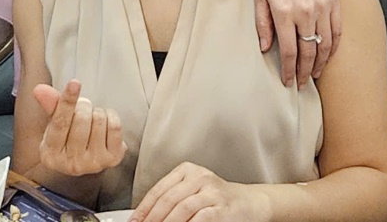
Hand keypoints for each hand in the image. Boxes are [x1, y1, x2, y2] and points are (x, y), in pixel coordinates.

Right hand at [32, 79, 125, 177]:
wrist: (84, 160)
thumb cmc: (66, 138)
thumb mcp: (54, 124)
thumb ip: (50, 106)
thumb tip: (39, 90)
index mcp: (51, 155)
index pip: (60, 122)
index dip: (68, 101)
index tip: (74, 83)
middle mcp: (72, 164)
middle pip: (82, 118)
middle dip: (83, 106)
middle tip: (81, 110)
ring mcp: (93, 163)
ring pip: (100, 119)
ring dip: (97, 112)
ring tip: (91, 120)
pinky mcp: (112, 159)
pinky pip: (115, 126)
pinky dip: (111, 117)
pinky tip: (104, 124)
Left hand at [131, 162, 266, 221]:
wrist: (250, 202)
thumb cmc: (218, 200)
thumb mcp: (194, 192)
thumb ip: (173, 200)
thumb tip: (147, 216)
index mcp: (187, 170)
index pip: (159, 190)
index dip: (144, 208)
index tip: (135, 221)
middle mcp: (200, 177)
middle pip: (168, 199)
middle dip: (153, 218)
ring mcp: (212, 191)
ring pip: (182, 208)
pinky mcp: (222, 206)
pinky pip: (200, 217)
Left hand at [255, 0, 339, 85]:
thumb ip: (262, 23)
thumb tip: (266, 48)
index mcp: (284, 11)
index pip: (289, 51)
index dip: (289, 70)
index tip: (288, 81)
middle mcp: (305, 11)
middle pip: (309, 52)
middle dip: (305, 72)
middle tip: (302, 84)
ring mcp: (323, 7)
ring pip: (325, 45)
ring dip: (320, 63)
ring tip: (314, 73)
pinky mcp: (334, 2)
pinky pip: (337, 31)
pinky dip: (333, 47)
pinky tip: (327, 55)